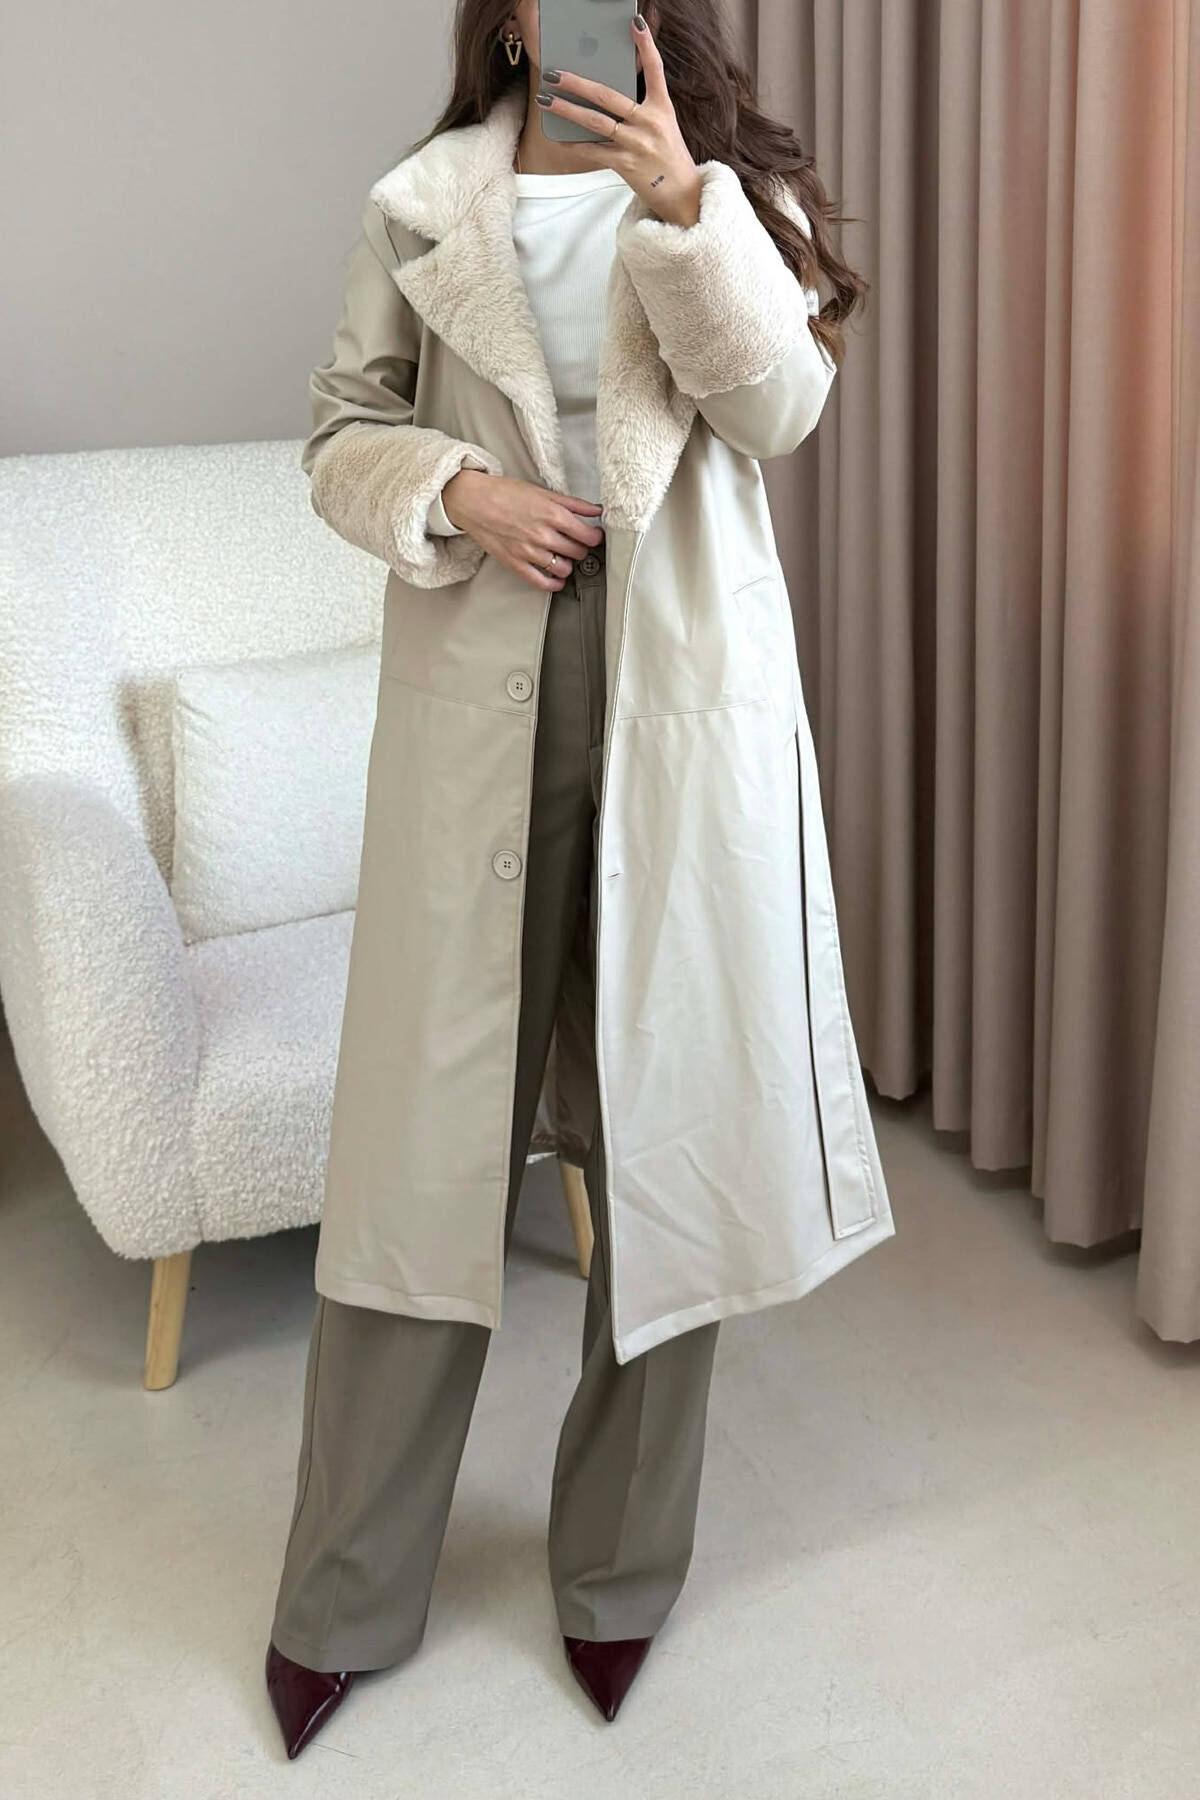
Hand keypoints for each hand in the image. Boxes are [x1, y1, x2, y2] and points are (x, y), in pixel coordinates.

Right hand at [441, 470, 602, 590]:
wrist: (474, 501)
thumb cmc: (505, 493)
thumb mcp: (543, 492)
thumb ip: (572, 503)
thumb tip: (596, 510)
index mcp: (552, 515)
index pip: (587, 535)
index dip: (595, 537)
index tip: (594, 536)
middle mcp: (543, 535)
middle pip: (578, 552)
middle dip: (581, 548)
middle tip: (577, 543)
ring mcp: (529, 552)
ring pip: (563, 568)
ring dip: (568, 564)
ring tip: (564, 556)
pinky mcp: (516, 564)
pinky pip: (541, 582)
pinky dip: (554, 583)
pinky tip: (557, 578)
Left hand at [534, 16, 701, 226]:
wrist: (682, 195)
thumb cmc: (667, 156)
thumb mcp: (663, 125)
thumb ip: (640, 107)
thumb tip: (606, 92)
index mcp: (661, 108)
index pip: (655, 70)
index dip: (645, 45)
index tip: (633, 22)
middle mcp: (650, 123)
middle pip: (608, 96)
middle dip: (577, 82)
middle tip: (553, 73)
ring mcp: (637, 144)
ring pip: (595, 122)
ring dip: (567, 110)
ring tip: (545, 99)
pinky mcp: (626, 165)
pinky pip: (593, 152)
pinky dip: (574, 145)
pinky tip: (558, 137)